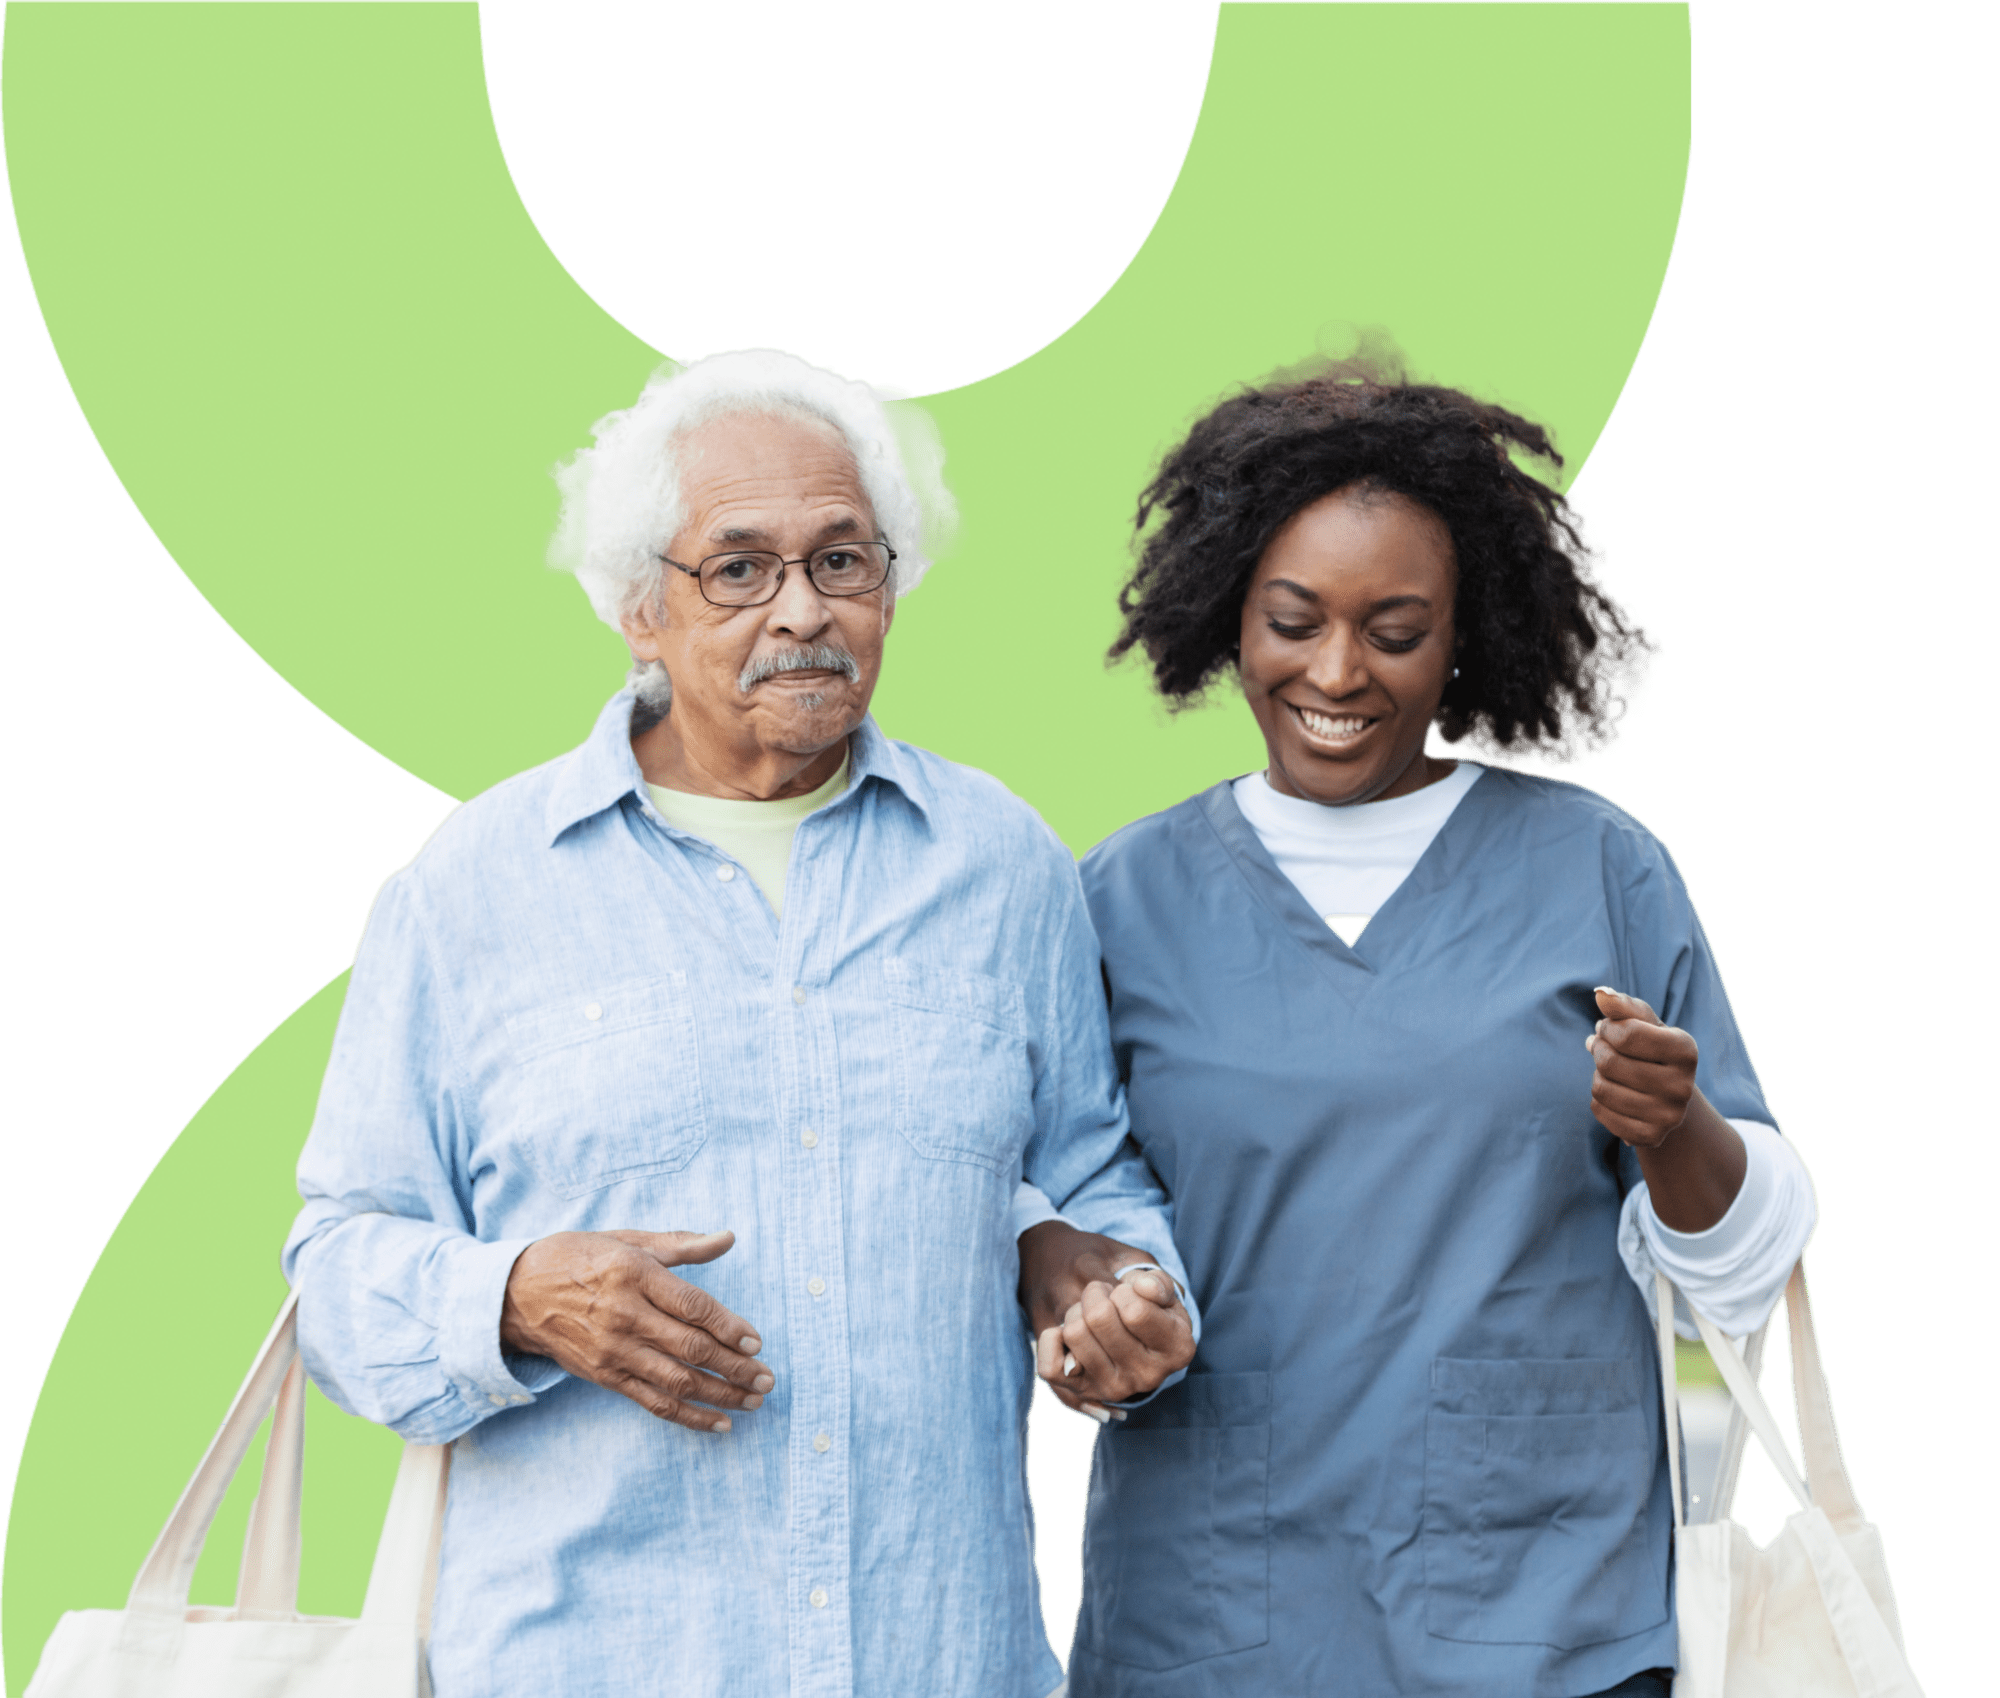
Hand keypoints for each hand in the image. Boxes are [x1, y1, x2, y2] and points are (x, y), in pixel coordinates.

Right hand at [499, 1229, 771, 1432]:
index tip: (757, 1342)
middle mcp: (625, 1316)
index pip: (694, 1307)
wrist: (516, 1294)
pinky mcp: (605, 1377)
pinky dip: (688, 1416)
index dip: (730, 1327)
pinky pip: (653, 1402)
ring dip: (721, 1395)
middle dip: (735, 1368)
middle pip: (691, 1348)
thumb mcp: (628, 1240)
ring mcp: (614, 1351)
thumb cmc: (579, 1258)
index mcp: (635, 1275)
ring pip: (677, 1381)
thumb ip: (681, 1244)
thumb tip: (728, 1237)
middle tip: (767, 1379)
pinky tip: (719, 1422)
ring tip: (753, 1401)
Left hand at [1018, 1221, 1194, 1420]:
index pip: (1134, 1311)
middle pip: (1098, 1317)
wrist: (1124, 1321)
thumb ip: (1157, 1281)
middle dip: (1096, 1293)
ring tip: (1090, 1314)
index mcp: (1178, 1348)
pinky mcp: (1082, 1392)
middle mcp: (1149, 1377)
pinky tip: (1068, 1334)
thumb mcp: (1156, 1283)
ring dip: (1076, 1311)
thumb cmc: (1140, 1296)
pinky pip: (1050, 1365)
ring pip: (1074, 1333)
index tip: (1128, 1291)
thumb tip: (1144, 1288)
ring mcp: (1115, 1389)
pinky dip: (1052, 1338)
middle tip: (1105, 1297)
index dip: (1124, 1289)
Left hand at [1585, 987, 1696, 1147]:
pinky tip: (1614, 1094)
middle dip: (1599, 1050)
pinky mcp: (1651, 1136)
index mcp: (1686, 1050)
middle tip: (1603, 1048)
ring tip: (1611, 1072)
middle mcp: (1683, 1086)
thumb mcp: (1642, 1023)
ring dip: (1597, 1075)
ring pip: (1601, 1088)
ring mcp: (1669, 1115)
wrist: (1666, 1095)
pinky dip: (1597, 1100)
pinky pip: (1600, 1112)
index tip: (1609, 1028)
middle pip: (1610, 1062)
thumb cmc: (1649, 1048)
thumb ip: (1622, 1005)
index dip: (1608, 1028)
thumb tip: (1601, 994)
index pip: (1628, 1033)